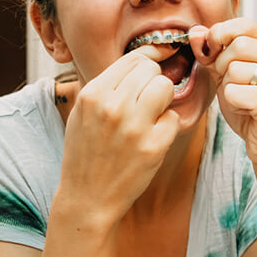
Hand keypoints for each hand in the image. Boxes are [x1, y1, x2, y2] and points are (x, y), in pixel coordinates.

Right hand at [58, 49, 178, 223]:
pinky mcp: (153, 147)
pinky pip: (173, 118)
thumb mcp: (83, 113)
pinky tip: (151, 138)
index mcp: (93, 94)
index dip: (147, 63)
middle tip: (146, 101)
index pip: (133, 58)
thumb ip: (107, 85)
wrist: (87, 198)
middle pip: (151, 70)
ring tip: (151, 116)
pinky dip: (166, 127)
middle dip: (153, 82)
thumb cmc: (86, 154)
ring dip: (163, 99)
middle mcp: (113, 106)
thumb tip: (144, 59)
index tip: (152, 70)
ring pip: (166, 87)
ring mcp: (134, 127)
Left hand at [189, 18, 256, 167]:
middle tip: (233, 85)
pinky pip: (235, 92)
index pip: (246, 24)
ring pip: (235, 69)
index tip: (211, 50)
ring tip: (243, 100)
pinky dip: (233, 104)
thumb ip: (213, 53)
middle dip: (223, 66)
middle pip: (238, 45)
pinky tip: (247, 111)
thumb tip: (196, 31)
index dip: (221, 34)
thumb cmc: (251, 112)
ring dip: (229, 88)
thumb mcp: (227, 76)